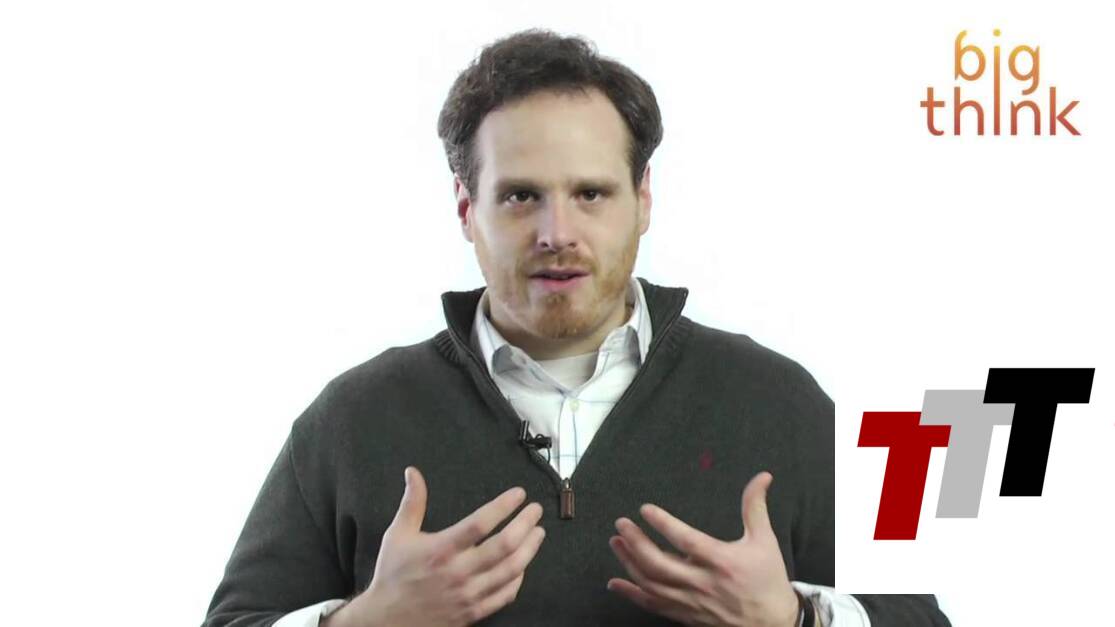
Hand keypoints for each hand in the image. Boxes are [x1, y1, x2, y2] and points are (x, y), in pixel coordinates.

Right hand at [328, 466, 545, 626]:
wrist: (387, 621)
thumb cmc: (393, 575)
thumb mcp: (398, 535)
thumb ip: (412, 502)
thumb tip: (413, 472)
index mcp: (441, 550)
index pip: (480, 523)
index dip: (503, 506)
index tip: (519, 494)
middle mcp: (458, 572)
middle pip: (504, 546)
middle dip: (525, 524)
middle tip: (536, 510)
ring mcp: (468, 594)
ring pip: (510, 570)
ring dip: (529, 549)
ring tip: (538, 532)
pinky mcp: (473, 612)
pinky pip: (505, 595)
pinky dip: (519, 578)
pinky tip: (523, 565)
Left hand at [607, 471, 799, 626]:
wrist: (773, 623)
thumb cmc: (768, 579)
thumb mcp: (764, 540)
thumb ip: (755, 507)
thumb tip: (762, 476)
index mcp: (722, 561)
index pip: (686, 541)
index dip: (663, 524)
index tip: (645, 509)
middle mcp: (703, 583)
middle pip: (660, 564)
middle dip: (636, 542)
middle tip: (621, 524)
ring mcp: (692, 601)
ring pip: (652, 584)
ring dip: (629, 563)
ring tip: (616, 543)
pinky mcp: (686, 615)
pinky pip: (653, 605)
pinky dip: (631, 593)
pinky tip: (615, 582)